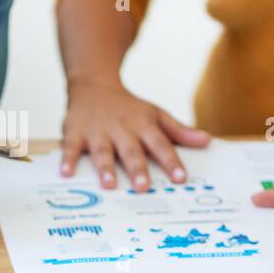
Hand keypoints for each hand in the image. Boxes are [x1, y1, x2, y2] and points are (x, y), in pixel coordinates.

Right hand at [61, 75, 209, 189]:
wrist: (94, 85)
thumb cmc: (129, 108)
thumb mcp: (156, 115)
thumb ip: (179, 131)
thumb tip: (207, 141)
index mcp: (143, 126)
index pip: (161, 145)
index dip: (171, 161)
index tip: (181, 178)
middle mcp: (121, 128)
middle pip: (131, 150)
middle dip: (137, 168)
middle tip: (144, 187)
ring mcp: (97, 131)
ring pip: (103, 150)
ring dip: (105, 167)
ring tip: (109, 184)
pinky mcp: (75, 132)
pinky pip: (71, 147)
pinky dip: (68, 160)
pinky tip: (66, 173)